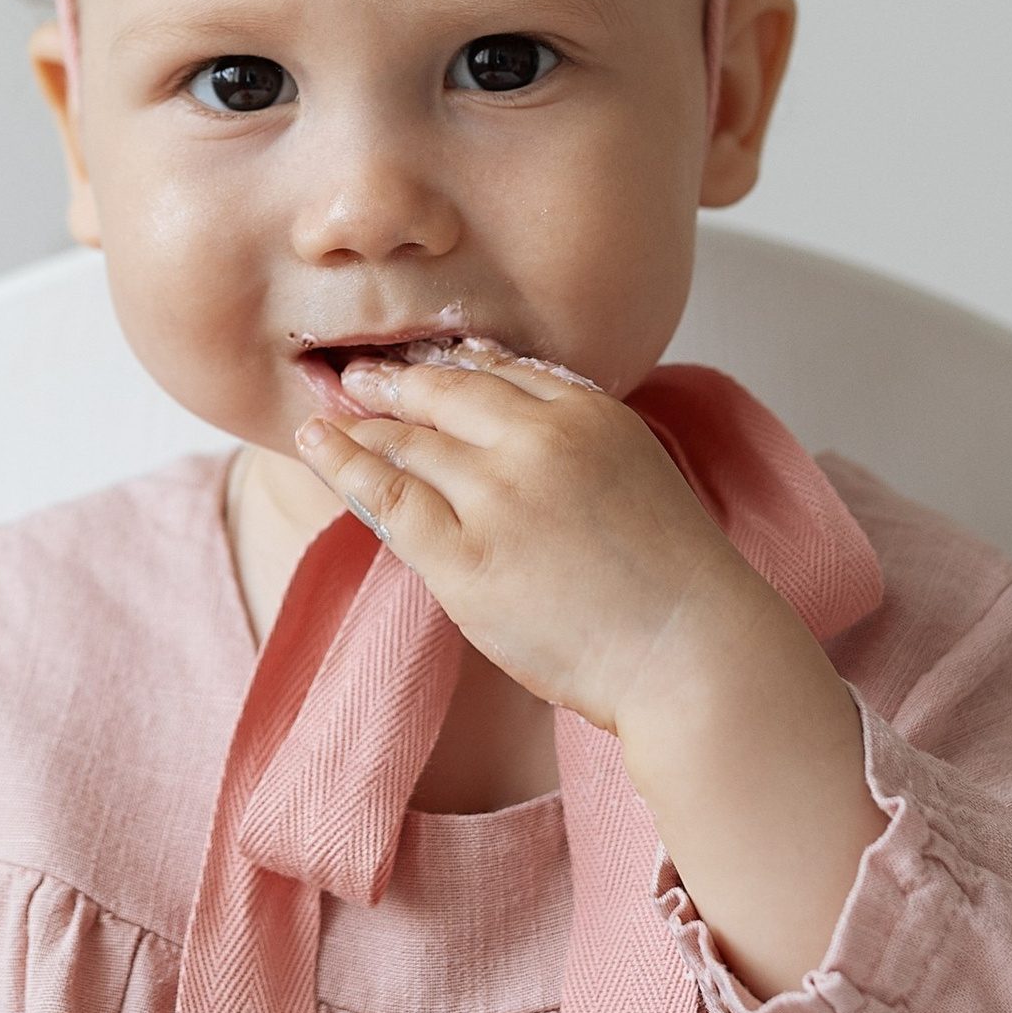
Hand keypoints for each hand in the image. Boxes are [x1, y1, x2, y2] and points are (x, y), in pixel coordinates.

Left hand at [298, 350, 882, 999]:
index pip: (500, 370)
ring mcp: (498, 496)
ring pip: (407, 442)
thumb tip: (504, 414)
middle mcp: (539, 440)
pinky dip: (346, 467)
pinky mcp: (464, 557)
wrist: (692, 652)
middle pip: (444, 395)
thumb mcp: (635, 471)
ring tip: (326, 417)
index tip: (419, 361)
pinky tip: (319, 447)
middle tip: (355, 376)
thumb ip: (573, 436)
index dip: (448, 364)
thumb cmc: (672, 581)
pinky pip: (389, 499)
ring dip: (361, 424)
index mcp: (590, 412)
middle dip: (393, 382)